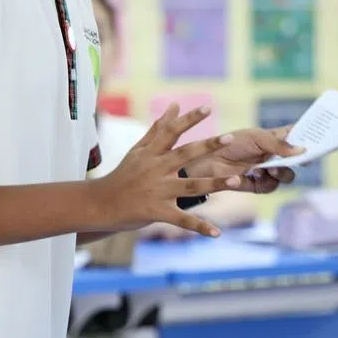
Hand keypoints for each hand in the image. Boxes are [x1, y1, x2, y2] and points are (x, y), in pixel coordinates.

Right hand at [95, 104, 241, 237]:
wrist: (99, 203)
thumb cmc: (122, 175)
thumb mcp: (138, 150)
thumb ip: (158, 128)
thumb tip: (174, 105)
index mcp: (151, 153)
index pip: (171, 131)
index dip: (189, 119)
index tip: (207, 107)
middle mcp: (155, 169)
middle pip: (185, 154)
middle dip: (208, 146)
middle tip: (230, 138)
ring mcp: (157, 190)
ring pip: (190, 186)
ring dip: (214, 184)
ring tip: (237, 181)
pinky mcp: (156, 211)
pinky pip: (181, 219)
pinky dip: (199, 227)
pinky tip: (216, 233)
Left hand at [182, 126, 302, 192]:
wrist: (207, 161)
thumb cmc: (229, 143)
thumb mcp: (255, 138)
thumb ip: (279, 144)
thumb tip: (303, 150)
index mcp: (273, 138)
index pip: (296, 135)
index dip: (309, 136)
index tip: (322, 136)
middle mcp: (272, 154)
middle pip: (297, 158)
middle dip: (303, 158)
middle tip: (307, 157)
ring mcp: (267, 170)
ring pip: (288, 175)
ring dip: (282, 172)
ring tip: (270, 168)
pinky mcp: (258, 185)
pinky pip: (272, 186)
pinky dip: (267, 181)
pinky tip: (257, 174)